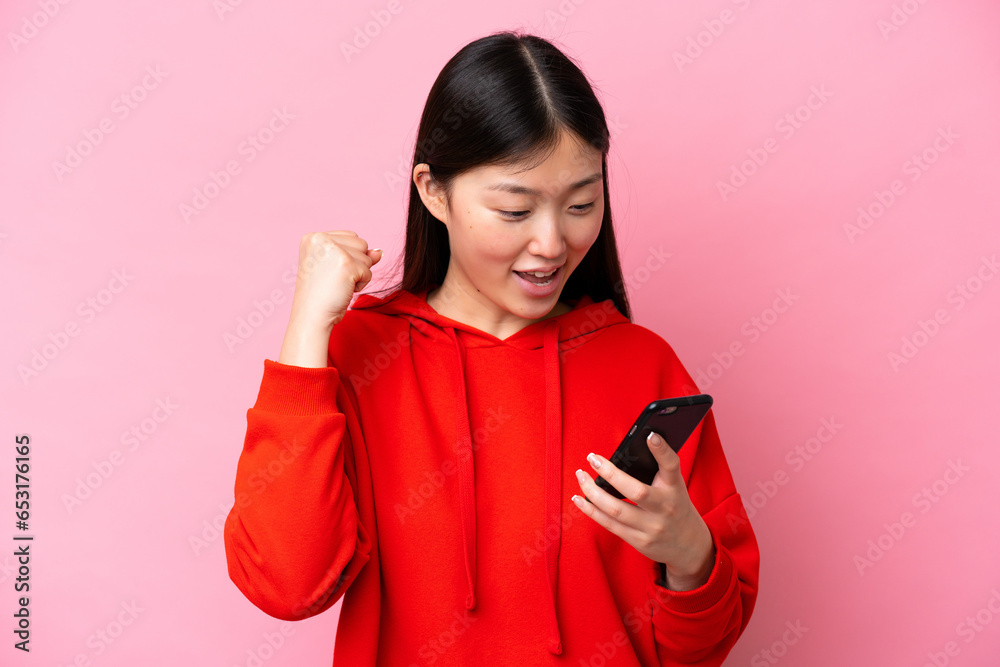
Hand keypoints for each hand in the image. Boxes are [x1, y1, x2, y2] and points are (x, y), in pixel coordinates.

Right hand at [288, 230, 382, 330]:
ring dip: (358, 274)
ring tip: (338, 284)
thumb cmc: (321, 295)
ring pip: (367, 257)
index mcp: (313, 238)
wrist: (311, 316)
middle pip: (361, 243)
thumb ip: (358, 255)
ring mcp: (334, 250)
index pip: (350, 237)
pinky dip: (360, 284)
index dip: (348, 257)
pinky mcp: (346, 264)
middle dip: (355, 264)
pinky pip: (368, 271)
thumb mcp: (337, 268)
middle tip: (334, 279)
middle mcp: (321, 239)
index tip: (329, 272)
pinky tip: (343, 290)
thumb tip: (379, 252)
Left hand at [571, 431, 715, 590]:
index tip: (650, 435)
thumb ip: (657, 470)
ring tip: (581, 476)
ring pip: (616, 509)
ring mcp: (651, 527)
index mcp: (675, 488)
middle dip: (610, 473)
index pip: (671, 466)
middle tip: (592, 458)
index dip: (662, 450)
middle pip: (636, 491)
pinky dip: (591, 510)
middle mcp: (665, 507)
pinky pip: (609, 524)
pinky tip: (579, 499)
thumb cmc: (675, 506)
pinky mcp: (639, 541)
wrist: (689, 546)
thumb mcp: (674, 486)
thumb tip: (627, 450)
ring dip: (592, 491)